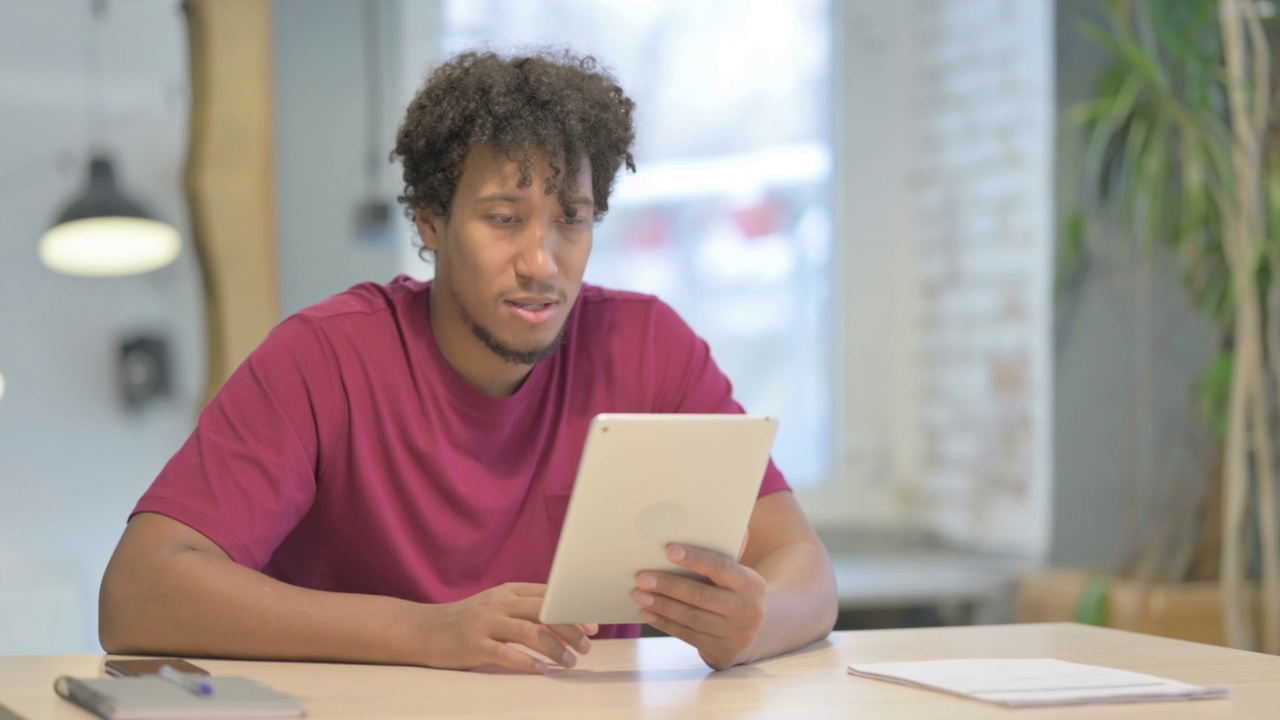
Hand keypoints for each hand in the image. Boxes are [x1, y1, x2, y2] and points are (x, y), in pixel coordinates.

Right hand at [415, 583, 596, 672]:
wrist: (424, 629)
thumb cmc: (468, 620)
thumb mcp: (497, 605)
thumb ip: (525, 608)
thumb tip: (565, 620)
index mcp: (508, 591)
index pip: (548, 596)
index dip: (573, 610)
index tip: (593, 626)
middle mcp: (499, 603)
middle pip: (543, 611)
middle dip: (570, 628)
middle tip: (587, 646)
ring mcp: (486, 623)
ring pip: (529, 632)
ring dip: (554, 648)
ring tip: (570, 662)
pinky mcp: (474, 645)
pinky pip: (505, 654)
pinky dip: (527, 663)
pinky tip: (542, 671)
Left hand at [632, 544, 766, 669]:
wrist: (749, 632)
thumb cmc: (733, 592)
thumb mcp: (735, 575)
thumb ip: (722, 553)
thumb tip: (701, 522)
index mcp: (752, 583)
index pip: (721, 568)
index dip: (695, 559)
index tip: (668, 550)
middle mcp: (748, 610)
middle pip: (701, 596)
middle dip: (669, 585)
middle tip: (642, 577)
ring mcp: (736, 633)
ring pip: (691, 617)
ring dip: (662, 605)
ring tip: (639, 595)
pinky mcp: (722, 651)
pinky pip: (687, 635)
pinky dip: (664, 623)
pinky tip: (648, 613)